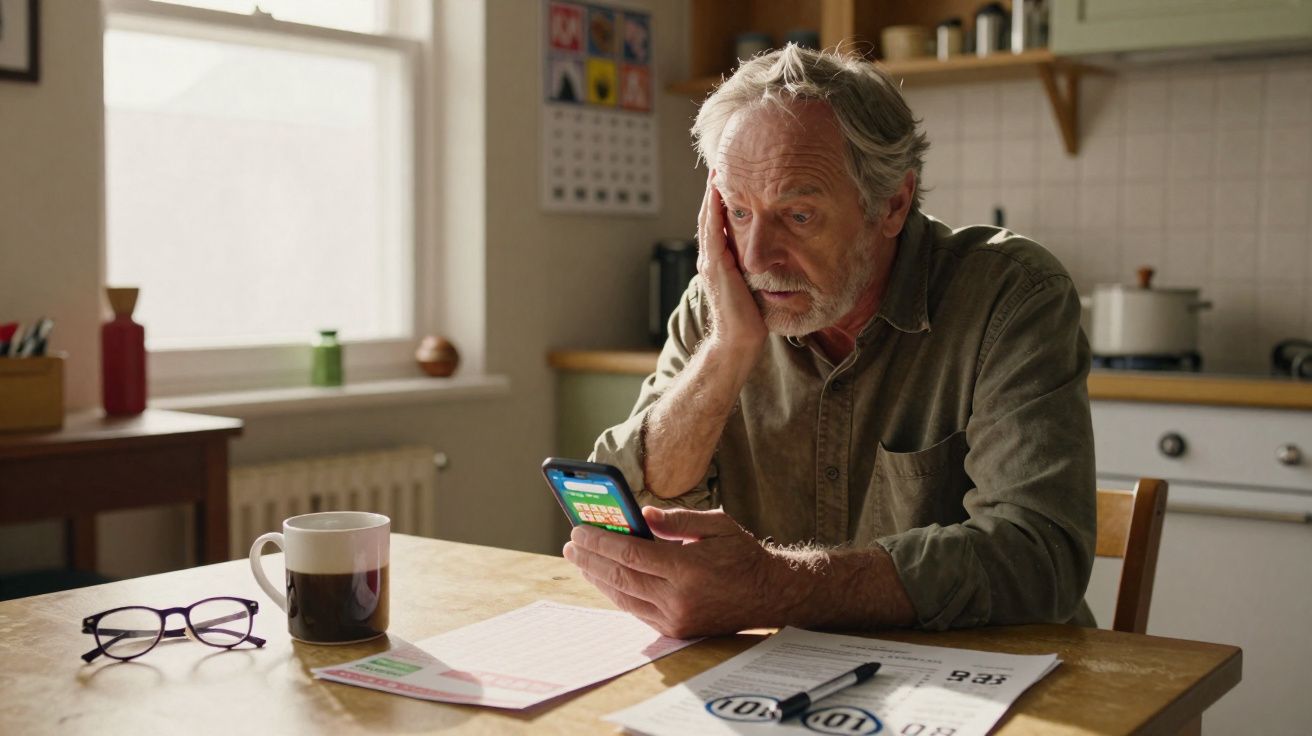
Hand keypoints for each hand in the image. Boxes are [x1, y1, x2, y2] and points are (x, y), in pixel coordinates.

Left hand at [562, 507, 800, 638]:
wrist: (769, 596)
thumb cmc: (742, 556)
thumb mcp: (716, 525)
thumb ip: (677, 520)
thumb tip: (643, 514)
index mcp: (688, 569)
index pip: (631, 555)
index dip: (600, 543)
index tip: (579, 530)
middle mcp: (678, 598)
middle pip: (621, 577)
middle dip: (590, 559)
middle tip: (571, 545)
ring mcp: (675, 619)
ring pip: (624, 597)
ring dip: (598, 578)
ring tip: (580, 560)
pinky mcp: (676, 630)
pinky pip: (636, 610)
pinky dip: (617, 593)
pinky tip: (604, 578)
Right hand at [697, 172, 767, 360]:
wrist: (738, 340)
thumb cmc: (749, 318)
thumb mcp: (753, 285)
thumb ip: (754, 267)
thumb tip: (772, 253)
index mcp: (718, 262)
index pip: (717, 224)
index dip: (720, 201)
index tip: (727, 179)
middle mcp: (710, 259)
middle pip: (709, 216)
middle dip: (713, 191)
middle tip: (719, 166)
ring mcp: (710, 262)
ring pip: (708, 220)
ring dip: (712, 195)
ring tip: (717, 172)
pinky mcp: (716, 267)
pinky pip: (713, 232)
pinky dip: (714, 211)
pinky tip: (719, 194)